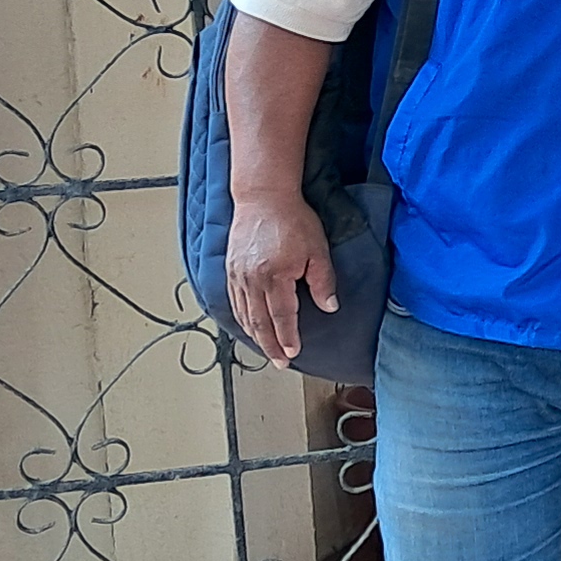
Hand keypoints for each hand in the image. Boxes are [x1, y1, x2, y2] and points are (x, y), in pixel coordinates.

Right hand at [225, 192, 335, 368]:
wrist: (264, 197)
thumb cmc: (293, 220)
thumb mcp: (318, 250)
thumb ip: (323, 281)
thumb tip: (329, 307)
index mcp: (275, 276)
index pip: (282, 317)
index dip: (287, 339)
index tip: (291, 355)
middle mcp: (252, 279)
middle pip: (260, 322)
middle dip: (270, 345)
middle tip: (279, 363)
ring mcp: (238, 275)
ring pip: (244, 314)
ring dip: (255, 335)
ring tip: (266, 349)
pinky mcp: (230, 269)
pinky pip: (235, 301)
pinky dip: (242, 317)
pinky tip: (249, 325)